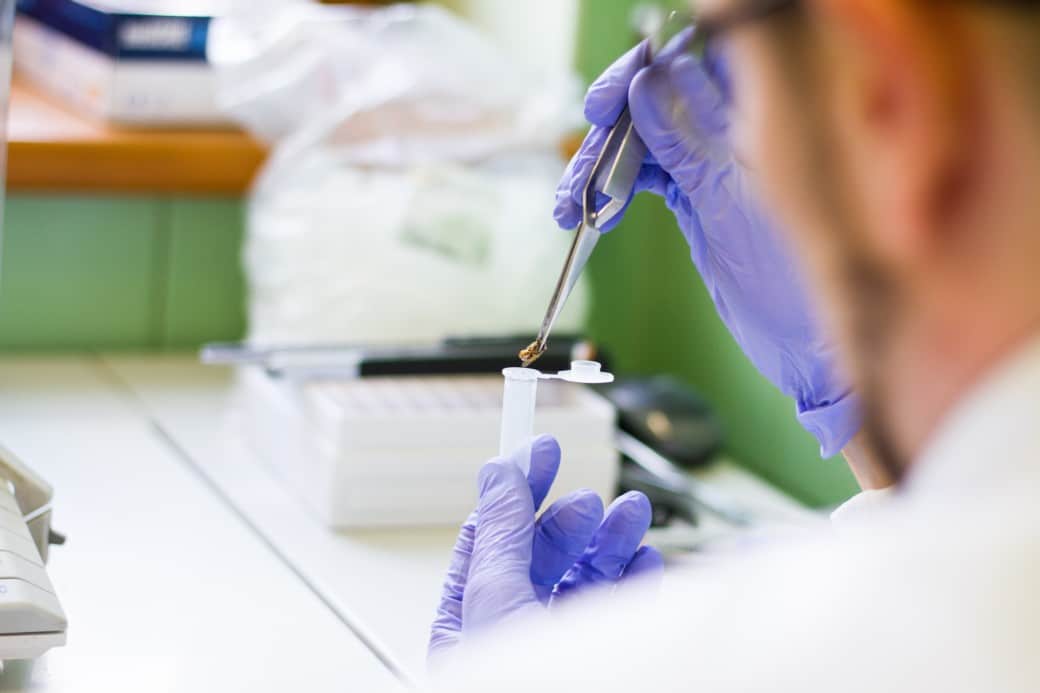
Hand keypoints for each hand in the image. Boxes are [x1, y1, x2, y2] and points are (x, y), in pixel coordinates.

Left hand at [428, 435, 661, 662]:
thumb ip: (502, 537)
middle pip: (545, 556)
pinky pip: (622, 610)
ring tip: (634, 510)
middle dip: (572, 519)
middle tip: (589, 499)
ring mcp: (561, 647)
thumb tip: (498, 474)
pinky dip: (636, 580)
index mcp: (467, 624)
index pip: (490, 540)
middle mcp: (514, 633)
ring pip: (587, 578)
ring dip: (612, 540)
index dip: (517, 489)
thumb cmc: (519, 688)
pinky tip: (646, 559)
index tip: (543, 449)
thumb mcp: (497, 601)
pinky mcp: (608, 659)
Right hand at [555, 33, 858, 456]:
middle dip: (607, 132)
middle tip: (581, 171)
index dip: (639, 76)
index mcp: (757, 119)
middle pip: (653, 100)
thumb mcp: (730, 202)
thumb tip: (644, 88)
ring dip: (597, 170)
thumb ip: (687, 144)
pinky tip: (591, 213)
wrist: (803, 342)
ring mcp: (710, 164)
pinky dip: (611, 192)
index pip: (687, 67)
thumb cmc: (792, 276)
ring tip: (568, 207)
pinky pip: (643, 177)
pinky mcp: (693, 197)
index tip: (606, 107)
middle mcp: (733, 133)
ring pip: (640, 142)